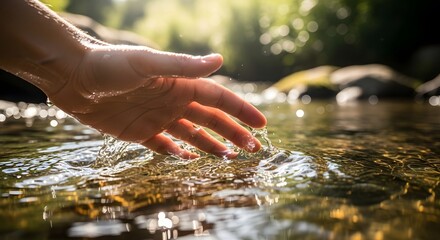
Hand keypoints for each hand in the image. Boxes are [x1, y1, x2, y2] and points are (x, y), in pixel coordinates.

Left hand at [49, 45, 266, 157]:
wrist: (75, 78)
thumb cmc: (110, 65)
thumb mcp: (147, 64)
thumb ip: (183, 66)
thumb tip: (220, 60)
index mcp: (179, 85)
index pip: (218, 99)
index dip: (241, 110)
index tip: (261, 123)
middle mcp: (173, 102)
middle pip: (211, 120)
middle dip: (234, 133)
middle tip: (254, 149)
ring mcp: (158, 118)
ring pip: (193, 135)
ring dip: (212, 145)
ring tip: (231, 158)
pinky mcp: (140, 132)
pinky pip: (165, 146)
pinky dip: (178, 154)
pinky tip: (191, 161)